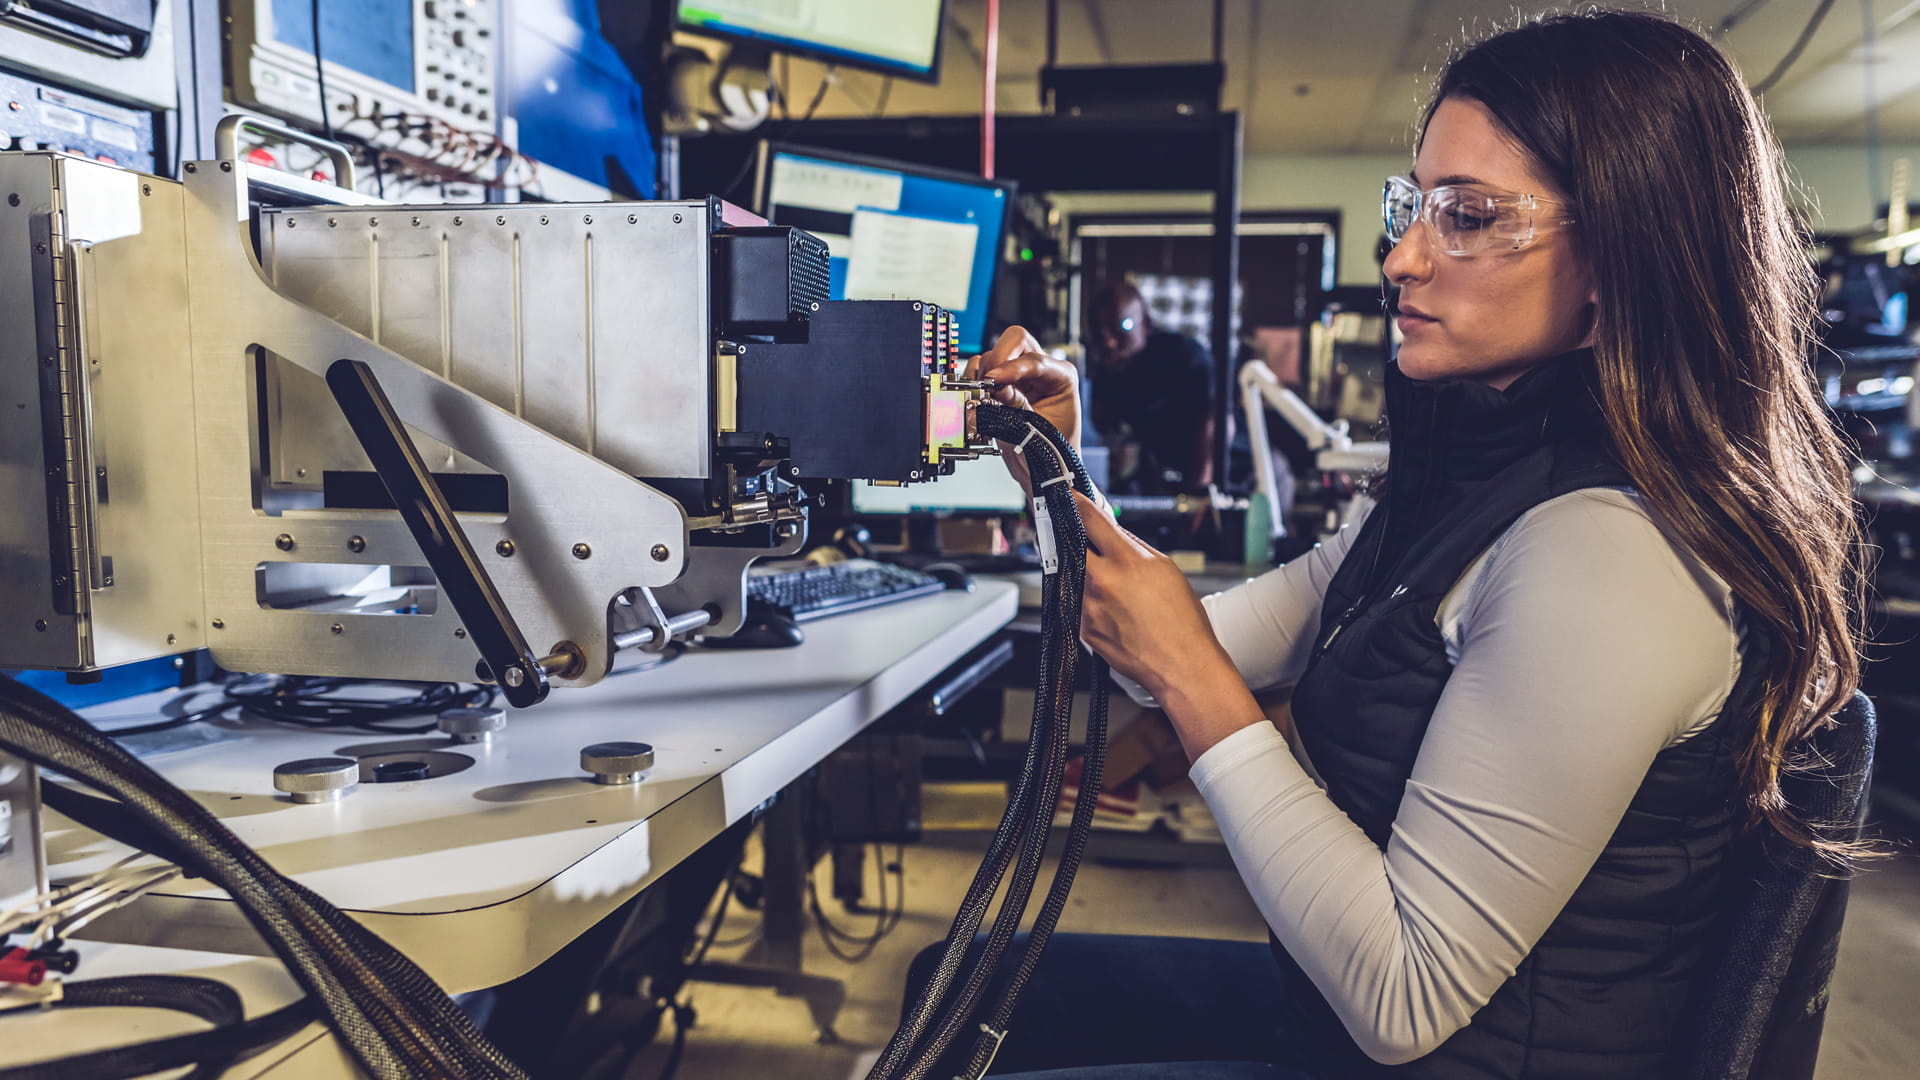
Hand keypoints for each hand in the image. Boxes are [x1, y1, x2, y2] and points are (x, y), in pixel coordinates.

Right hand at [965, 326, 1080, 495]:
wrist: (1046, 467)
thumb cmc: (1053, 450)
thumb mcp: (1038, 431)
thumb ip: (1017, 407)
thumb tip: (995, 388)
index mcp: (1062, 377)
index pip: (1035, 361)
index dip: (1012, 369)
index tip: (994, 381)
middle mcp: (1042, 370)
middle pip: (1016, 340)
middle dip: (998, 357)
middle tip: (987, 381)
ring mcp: (1021, 374)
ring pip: (995, 354)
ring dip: (983, 373)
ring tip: (982, 396)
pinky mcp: (1003, 382)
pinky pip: (983, 368)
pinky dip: (974, 379)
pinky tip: (977, 396)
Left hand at [1073, 492, 1226, 698]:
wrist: (1182, 667)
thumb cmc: (1183, 623)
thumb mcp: (1165, 569)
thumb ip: (1134, 546)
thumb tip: (1111, 531)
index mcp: (1126, 562)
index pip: (1089, 519)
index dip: (1074, 501)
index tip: (1065, 494)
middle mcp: (1101, 583)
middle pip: (1068, 544)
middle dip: (1068, 536)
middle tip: (1073, 533)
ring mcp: (1087, 607)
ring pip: (1070, 575)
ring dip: (1079, 570)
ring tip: (1109, 583)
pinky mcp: (1082, 629)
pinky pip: (1075, 602)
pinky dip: (1085, 597)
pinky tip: (1110, 607)